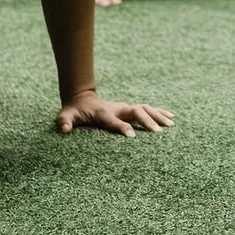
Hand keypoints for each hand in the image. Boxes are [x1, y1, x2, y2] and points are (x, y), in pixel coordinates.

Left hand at [56, 93, 172, 137]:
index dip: (122, 127)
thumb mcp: (66, 115)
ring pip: (145, 109)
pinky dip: (159, 112)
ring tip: (171, 124)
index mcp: (103, 113)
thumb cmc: (75, 111)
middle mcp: (117, 109)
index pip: (114, 121)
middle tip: (158, 132)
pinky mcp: (130, 109)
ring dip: (157, 115)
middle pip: (136, 112)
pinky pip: (148, 109)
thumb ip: (65, 121)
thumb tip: (63, 128)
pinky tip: (171, 117)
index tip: (132, 136)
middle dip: (147, 121)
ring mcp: (125, 108)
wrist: (82, 98)